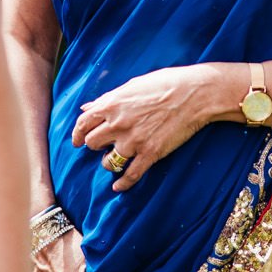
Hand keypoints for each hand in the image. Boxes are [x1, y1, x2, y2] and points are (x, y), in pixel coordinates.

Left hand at [71, 63, 228, 193]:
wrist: (195, 94)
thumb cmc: (165, 83)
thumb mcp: (132, 86)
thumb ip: (107, 99)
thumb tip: (86, 107)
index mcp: (112, 104)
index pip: (82, 123)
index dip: (76, 134)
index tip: (76, 141)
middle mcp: (118, 124)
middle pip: (91, 144)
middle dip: (94, 146)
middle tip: (102, 146)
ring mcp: (134, 141)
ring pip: (108, 162)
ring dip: (108, 163)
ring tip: (114, 160)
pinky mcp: (150, 153)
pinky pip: (130, 175)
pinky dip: (122, 184)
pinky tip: (118, 187)